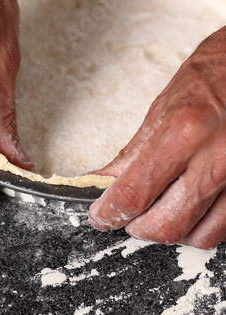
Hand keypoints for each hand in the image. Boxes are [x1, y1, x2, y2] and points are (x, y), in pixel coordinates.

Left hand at [89, 27, 225, 249]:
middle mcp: (217, 159)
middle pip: (166, 226)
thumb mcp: (162, 110)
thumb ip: (131, 154)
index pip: (134, 193)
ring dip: (170, 231)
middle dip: (137, 228)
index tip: (100, 216)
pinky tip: (187, 208)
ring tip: (158, 210)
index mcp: (184, 133)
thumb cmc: (211, 79)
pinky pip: (223, 229)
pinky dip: (199, 226)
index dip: (110, 212)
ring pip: (199, 236)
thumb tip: (101, 182)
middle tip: (126, 216)